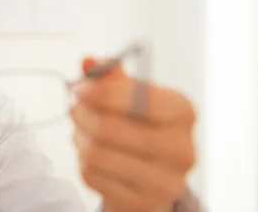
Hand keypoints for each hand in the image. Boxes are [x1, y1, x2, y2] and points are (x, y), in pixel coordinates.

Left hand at [70, 58, 195, 211]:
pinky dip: (82, 161)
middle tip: (74, 109)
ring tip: (82, 132)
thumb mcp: (128, 95)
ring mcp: (166, 182)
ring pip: (96, 153)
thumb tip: (87, 60)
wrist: (148, 175)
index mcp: (182, 111)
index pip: (141, 98)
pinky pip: (91, 175)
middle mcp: (183, 149)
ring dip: (79, 138)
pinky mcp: (143, 203)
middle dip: (82, 115)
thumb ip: (108, 75)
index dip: (103, 93)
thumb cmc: (136, 124)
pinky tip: (92, 156)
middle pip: (110, 128)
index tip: (79, 89)